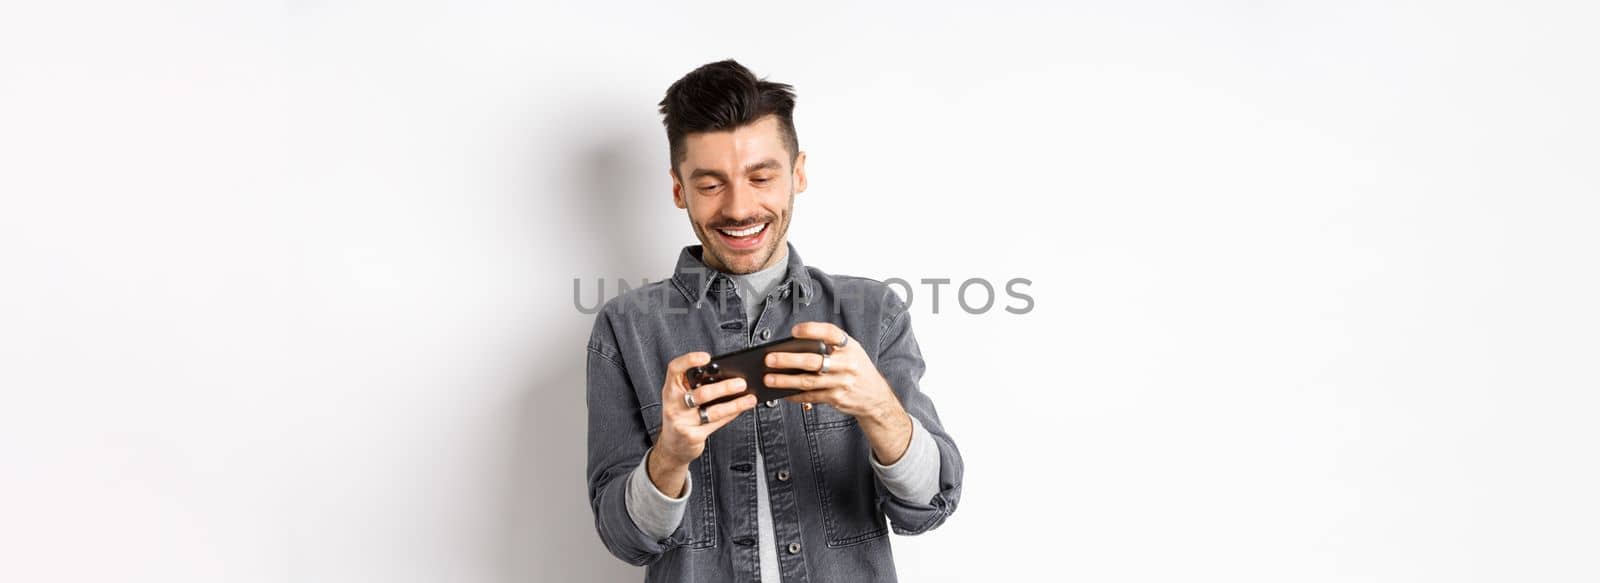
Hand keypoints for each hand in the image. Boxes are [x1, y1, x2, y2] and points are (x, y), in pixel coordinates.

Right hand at [648, 351, 757, 496]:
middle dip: (724, 388)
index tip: (706, 357)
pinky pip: (716, 423)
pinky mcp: (692, 436)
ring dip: (735, 404)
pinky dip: (731, 415)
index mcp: (671, 389)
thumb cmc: (681, 416)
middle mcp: (673, 404)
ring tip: (749, 398)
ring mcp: (682, 421)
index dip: (689, 360)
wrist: (672, 446)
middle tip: (741, 383)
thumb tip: (726, 375)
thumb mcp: (681, 398)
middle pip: (701, 393)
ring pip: (712, 411)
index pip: (675, 369)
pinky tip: (740, 409)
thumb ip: (696, 387)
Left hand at [765, 322, 913, 462]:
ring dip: (786, 381)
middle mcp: (847, 364)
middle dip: (789, 360)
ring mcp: (842, 382)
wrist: (875, 396)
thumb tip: (796, 347)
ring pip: (809, 382)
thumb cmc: (857, 369)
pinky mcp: (837, 398)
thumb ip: (831, 346)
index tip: (794, 331)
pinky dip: (795, 395)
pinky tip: (783, 393)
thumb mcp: (852, 351)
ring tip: (769, 378)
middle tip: (770, 358)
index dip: (812, 330)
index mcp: (850, 346)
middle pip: (814, 361)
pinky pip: (811, 396)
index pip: (830, 333)